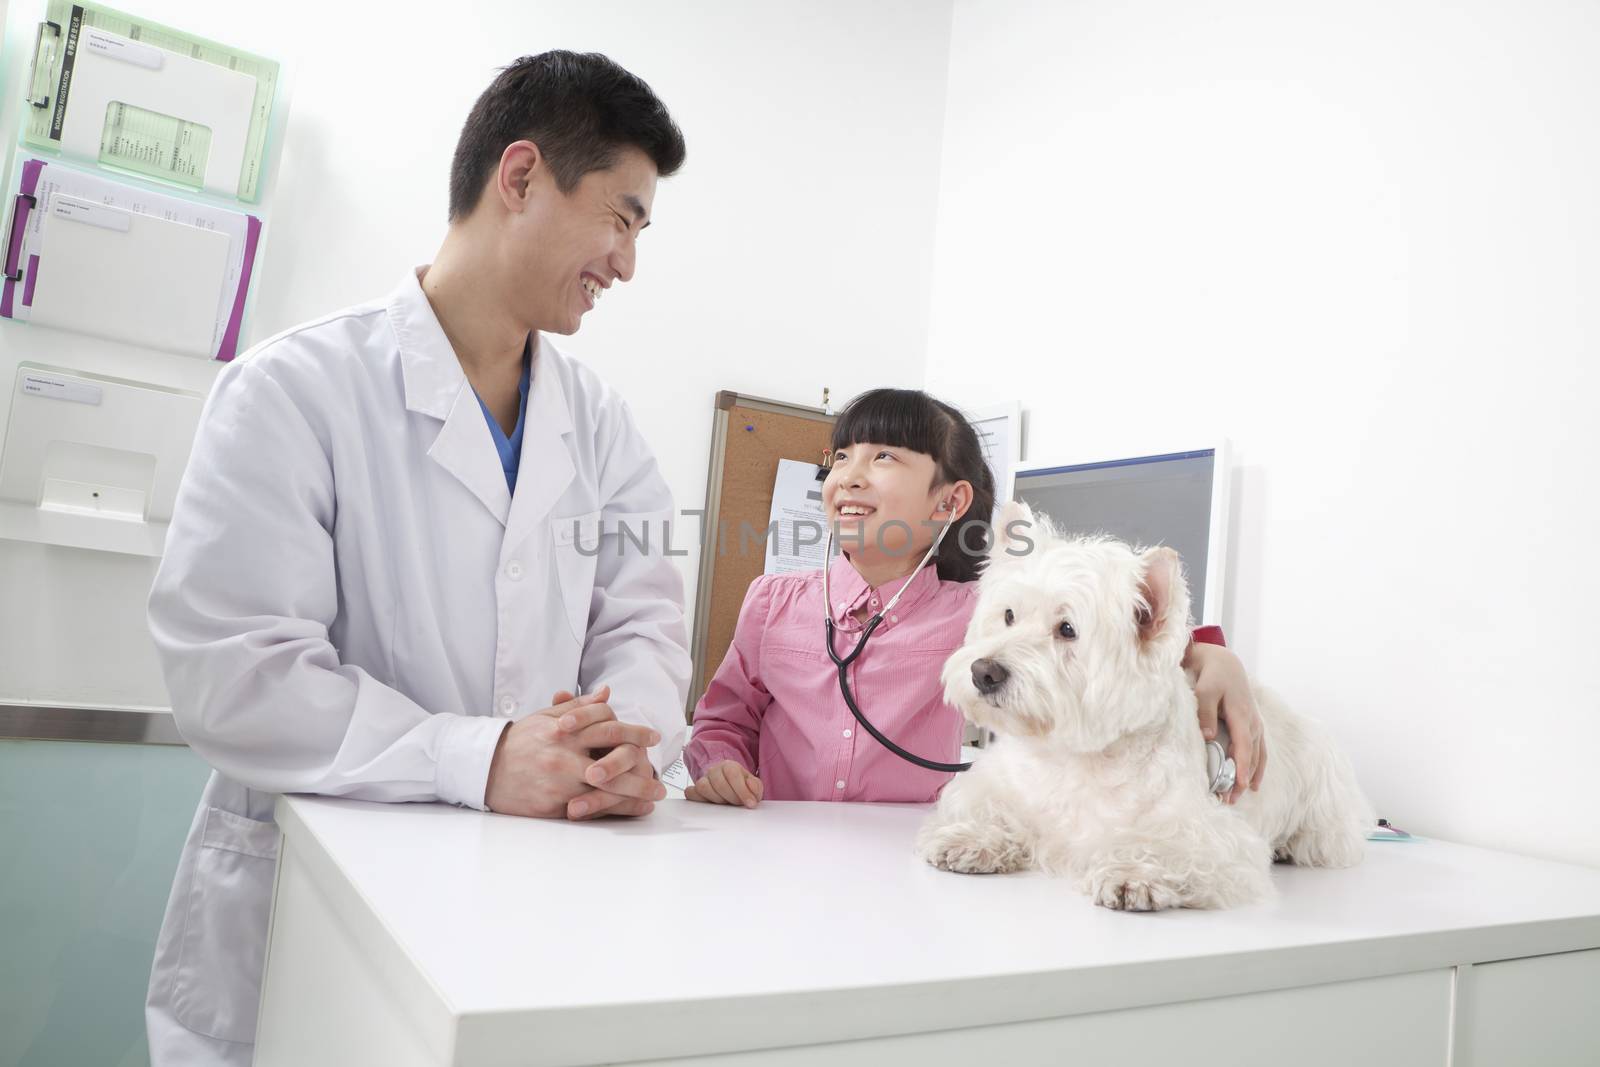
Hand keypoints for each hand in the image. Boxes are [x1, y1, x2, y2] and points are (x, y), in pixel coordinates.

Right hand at [484, 685, 664, 819]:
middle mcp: (564, 755)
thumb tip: (608, 693)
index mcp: (564, 730)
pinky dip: (614, 810)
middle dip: (642, 768)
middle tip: (660, 775)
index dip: (634, 731)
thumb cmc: (519, 742)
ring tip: (654, 798)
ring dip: (636, 794)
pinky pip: (590, 810)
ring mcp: (559, 783)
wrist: (484, 770)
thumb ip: (579, 707)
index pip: (608, 726)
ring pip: (607, 789)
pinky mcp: (553, 806)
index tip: (651, 737)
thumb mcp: (546, 717)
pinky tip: (631, 810)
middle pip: (614, 760)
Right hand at [684, 759, 762, 807]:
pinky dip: (698, 800)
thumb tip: (751, 786)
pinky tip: (711, 805)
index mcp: (729, 766)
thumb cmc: (741, 786)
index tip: (750, 803)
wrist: (730, 787)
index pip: (733, 774)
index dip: (742, 790)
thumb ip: (755, 786)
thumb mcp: (753, 785)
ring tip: (726, 804)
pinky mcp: (694, 790)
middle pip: (718, 783)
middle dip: (731, 797)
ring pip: (703, 787)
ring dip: (717, 800)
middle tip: (738, 804)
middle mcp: (714, 771)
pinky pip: (690, 793)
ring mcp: (703, 780)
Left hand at [1185, 643, 1265, 803]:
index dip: (1242, 766)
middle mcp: (1252, 721)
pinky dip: (1257, 766)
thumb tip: (1208, 736)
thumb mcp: (1204, 689)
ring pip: (1258, 754)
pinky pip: (1259, 750)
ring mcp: (1255, 723)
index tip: (1239, 785)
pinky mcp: (1252, 725)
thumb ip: (1205, 711)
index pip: (1244, 745)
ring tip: (1241, 795)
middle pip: (1252, 755)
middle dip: (1243, 778)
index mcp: (1242, 713)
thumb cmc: (1212, 675)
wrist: (1224, 662)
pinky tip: (1252, 781)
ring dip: (1251, 775)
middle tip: (1231, 799)